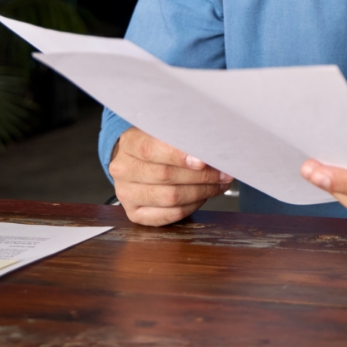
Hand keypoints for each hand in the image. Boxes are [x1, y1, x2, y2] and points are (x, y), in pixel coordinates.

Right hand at [108, 127, 231, 225]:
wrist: (135, 162)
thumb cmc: (157, 145)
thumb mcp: (165, 132)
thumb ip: (183, 138)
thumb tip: (211, 147)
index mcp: (129, 143)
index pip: (151, 149)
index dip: (178, 156)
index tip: (202, 160)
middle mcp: (123, 170)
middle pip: (165, 175)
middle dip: (201, 175)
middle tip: (223, 172)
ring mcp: (126, 194)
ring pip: (170, 197)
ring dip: (201, 192)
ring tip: (218, 184)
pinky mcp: (135, 214)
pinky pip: (169, 214)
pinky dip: (192, 206)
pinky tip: (203, 196)